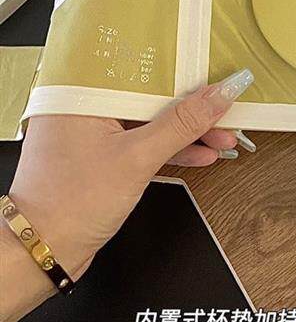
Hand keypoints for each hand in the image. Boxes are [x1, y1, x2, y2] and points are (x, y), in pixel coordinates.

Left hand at [1, 68, 254, 321]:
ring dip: (186, 132)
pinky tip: (201, 156)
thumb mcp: (137, 159)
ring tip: (224, 138)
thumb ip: (182, 124)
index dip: (183, 71)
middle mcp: (84, 108)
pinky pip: (141, 144)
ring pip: (149, 122)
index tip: (218, 75)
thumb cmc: (73, 204)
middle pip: (149, 96)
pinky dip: (169, 150)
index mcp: (81, 94)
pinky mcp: (100, 158)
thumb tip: (222, 94)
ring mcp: (92, 135)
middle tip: (227, 110)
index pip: (141, 68)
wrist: (42, 253)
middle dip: (191, 107)